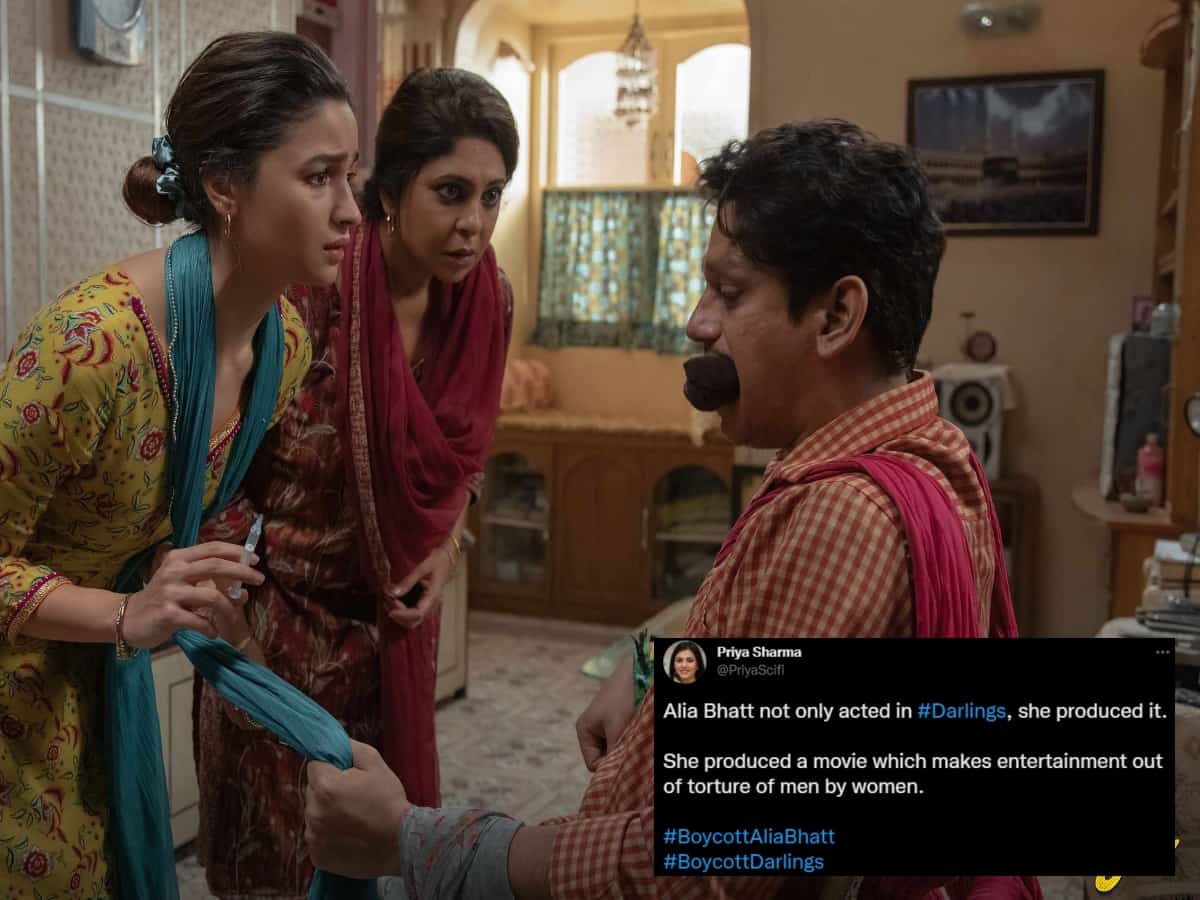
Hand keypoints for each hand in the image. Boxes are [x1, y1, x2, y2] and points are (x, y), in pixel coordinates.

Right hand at [120, 542, 263, 647]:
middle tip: (260, 580)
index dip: (237, 552)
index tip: (256, 560)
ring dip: (229, 607)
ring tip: (233, 617)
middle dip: (242, 572)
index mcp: (179, 558)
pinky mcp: (167, 614)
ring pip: (212, 596)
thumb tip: (244, 592)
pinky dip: (210, 627)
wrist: (127, 619)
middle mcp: (174, 571)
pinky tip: (212, 632)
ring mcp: (170, 592)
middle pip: (216, 566)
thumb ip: (210, 584)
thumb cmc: (161, 599)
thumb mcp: (183, 585)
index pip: (213, 548)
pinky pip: (199, 620)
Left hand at [305, 740, 408, 877]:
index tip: (347, 776)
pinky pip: (317, 837)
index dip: (331, 767)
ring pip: (314, 814)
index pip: (314, 765)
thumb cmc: (388, 801)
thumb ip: (351, 748)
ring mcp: (313, 836)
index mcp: (325, 786)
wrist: (400, 842)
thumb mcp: (376, 764)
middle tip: (352, 797)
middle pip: (312, 791)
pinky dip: (328, 835)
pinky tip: (348, 835)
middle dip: (327, 790)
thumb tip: (334, 743)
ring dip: (326, 813)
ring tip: (352, 819)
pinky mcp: (317, 855)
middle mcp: (313, 811)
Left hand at [385, 541, 456, 628]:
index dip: (403, 615)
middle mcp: (432, 604)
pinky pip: (413, 613)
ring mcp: (429, 605)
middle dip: (399, 617)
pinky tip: (395, 601)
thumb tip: (393, 594)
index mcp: (433, 596)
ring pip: (413, 620)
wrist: (447, 557)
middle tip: (389, 604)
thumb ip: (408, 581)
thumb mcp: (422, 567)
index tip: (390, 610)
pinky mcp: (425, 602)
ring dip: (400, 615)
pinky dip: (402, 611)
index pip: (418, 614)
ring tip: (389, 601)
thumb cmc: (437, 560)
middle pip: (414, 622)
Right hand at [576, 660, 634, 771]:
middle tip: (630, 751)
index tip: (623, 763)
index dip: (607, 767)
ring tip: (634, 740)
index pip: (593, 764)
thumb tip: (613, 776)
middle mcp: (592, 730)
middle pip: (604, 757)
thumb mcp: (616, 729)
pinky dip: (629, 739)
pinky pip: (621, 739)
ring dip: (624, 748)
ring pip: (614, 749)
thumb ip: (613, 754)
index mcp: (584, 731)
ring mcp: (605, 725)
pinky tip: (636, 734)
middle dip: (617, 757)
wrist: (636, 672)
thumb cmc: (622, 699)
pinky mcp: (618, 721)